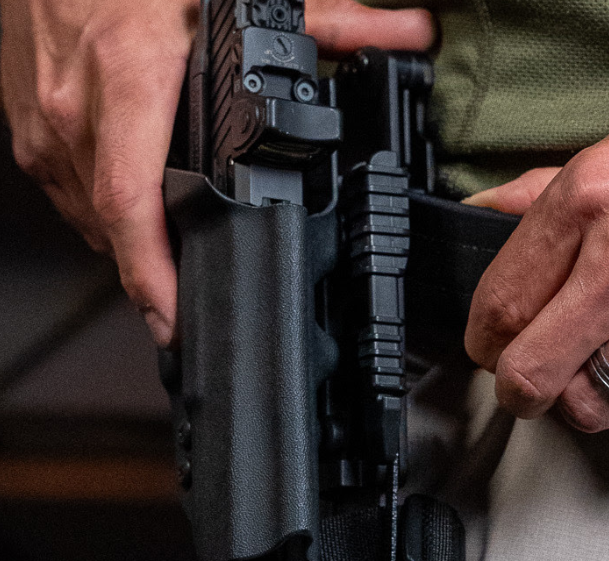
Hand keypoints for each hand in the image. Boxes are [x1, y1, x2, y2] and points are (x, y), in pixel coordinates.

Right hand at [0, 0, 434, 346]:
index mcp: (130, 76)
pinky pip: (64, 187)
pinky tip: (137, 207)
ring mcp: (43, 118)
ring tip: (171, 265)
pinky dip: (103, 208)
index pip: (132, 202)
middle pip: (112, 226)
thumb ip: (331, 20)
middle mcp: (76, 107)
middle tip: (193, 308)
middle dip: (155, 274)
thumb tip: (408, 34)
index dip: (153, 276)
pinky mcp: (25, 120)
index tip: (174, 321)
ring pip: (86, 214)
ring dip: (130, 245)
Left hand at [464, 30, 608, 442]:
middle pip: (531, 371)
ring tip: (605, 377)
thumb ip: (549, 189)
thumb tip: (483, 214)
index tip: (495, 346)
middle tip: (530, 388)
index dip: (486, 338)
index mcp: (592, 198)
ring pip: (593, 406)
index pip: (501, 300)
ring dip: (590, 402)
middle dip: (519, 390)